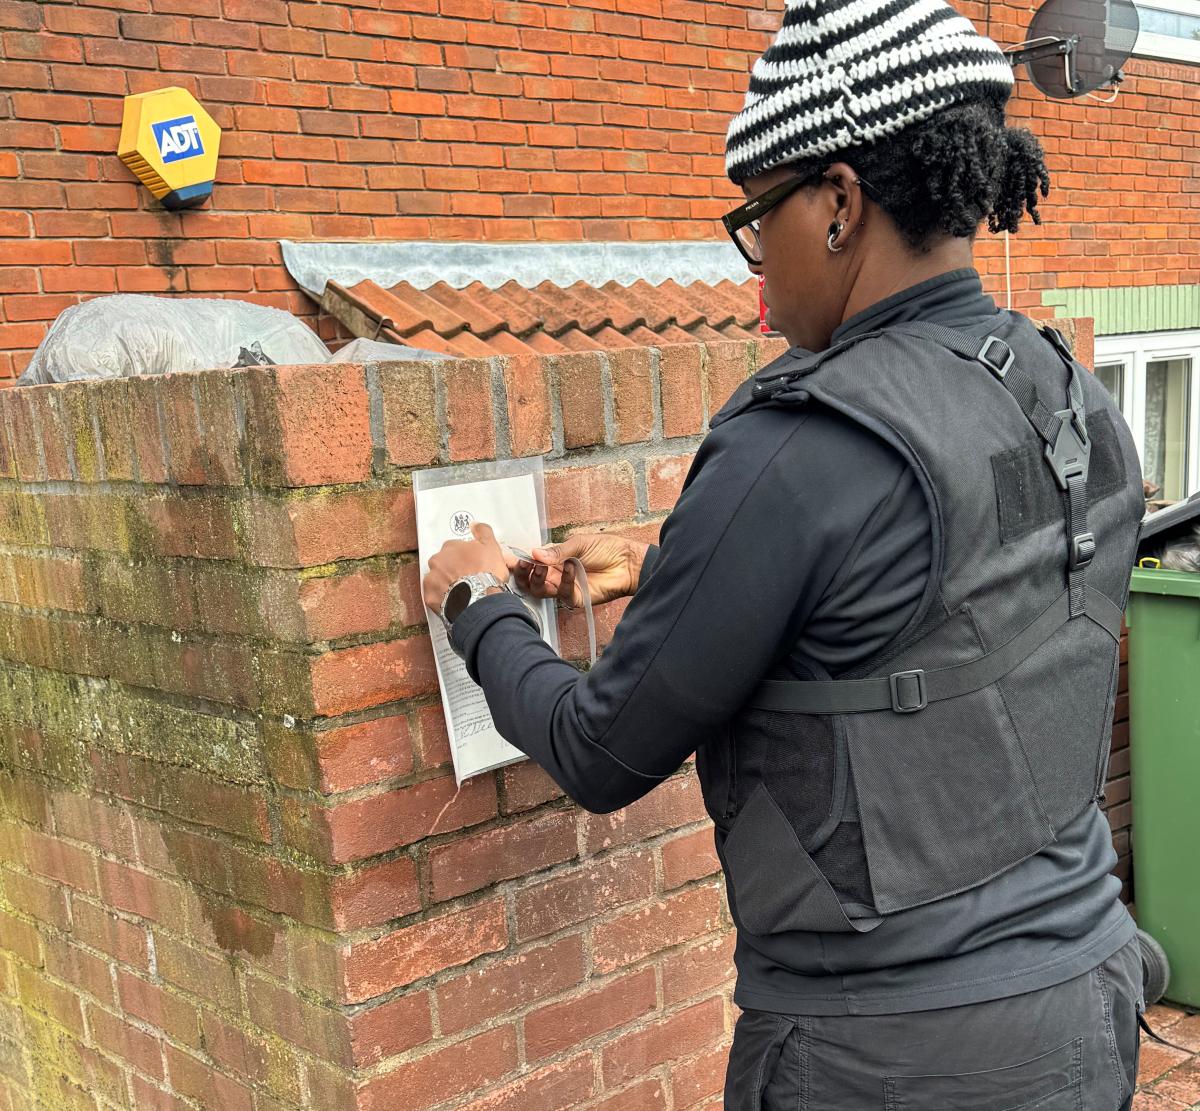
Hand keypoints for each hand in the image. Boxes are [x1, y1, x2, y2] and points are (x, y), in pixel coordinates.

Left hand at [422, 522, 511, 616]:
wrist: (479, 598)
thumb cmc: (485, 573)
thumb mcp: (491, 546)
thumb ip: (483, 531)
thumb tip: (476, 525)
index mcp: (450, 547)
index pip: (455, 547)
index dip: (466, 556)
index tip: (474, 564)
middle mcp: (437, 561)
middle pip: (445, 562)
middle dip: (455, 568)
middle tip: (469, 578)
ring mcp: (432, 579)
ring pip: (438, 579)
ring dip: (448, 583)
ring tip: (463, 591)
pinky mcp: (430, 597)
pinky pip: (435, 596)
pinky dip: (444, 598)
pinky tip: (456, 600)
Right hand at [510, 533, 648, 608]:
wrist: (628, 563)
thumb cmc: (607, 549)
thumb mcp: (579, 543)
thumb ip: (557, 550)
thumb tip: (535, 553)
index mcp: (554, 559)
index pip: (531, 562)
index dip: (519, 562)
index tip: (508, 558)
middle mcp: (556, 574)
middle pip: (530, 580)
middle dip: (524, 573)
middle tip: (525, 564)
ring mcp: (565, 587)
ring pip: (540, 590)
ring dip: (537, 579)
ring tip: (541, 568)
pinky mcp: (576, 598)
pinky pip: (562, 594)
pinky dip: (563, 581)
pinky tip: (569, 569)